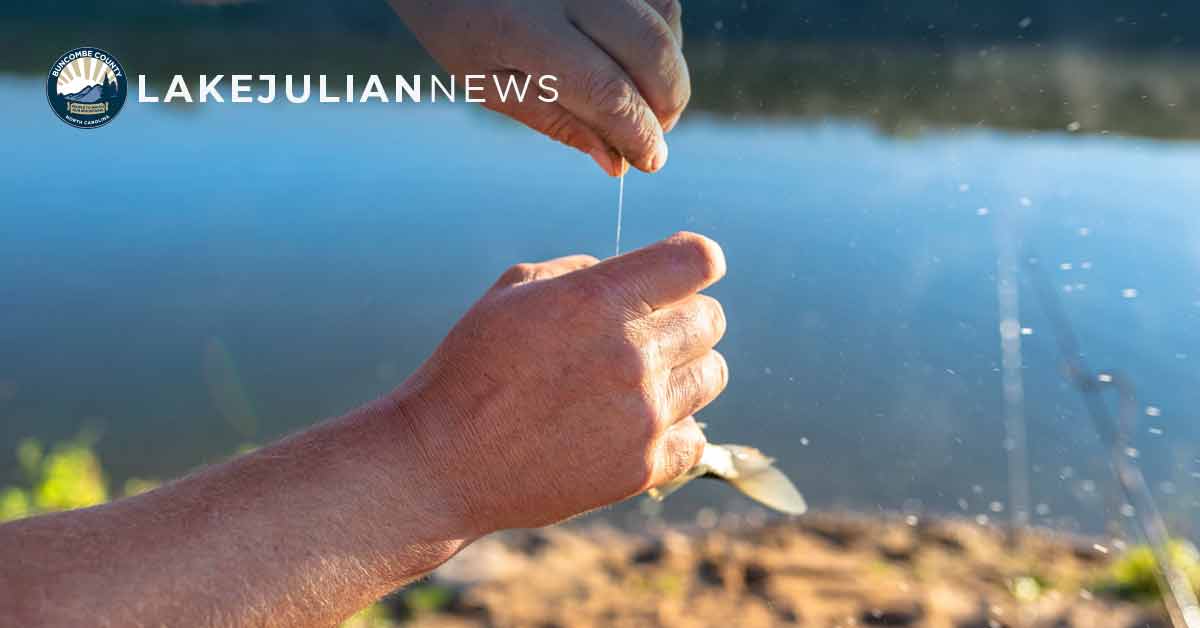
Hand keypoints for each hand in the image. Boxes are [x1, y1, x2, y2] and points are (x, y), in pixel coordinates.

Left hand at [389, 0, 688, 175]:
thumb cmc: (459, 22)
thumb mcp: (489, 82)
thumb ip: (555, 120)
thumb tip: (617, 163)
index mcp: (520, 26)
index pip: (605, 89)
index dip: (638, 133)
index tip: (650, 162)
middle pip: (651, 51)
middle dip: (667, 104)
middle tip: (653, 132)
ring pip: (666, 20)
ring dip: (669, 69)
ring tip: (641, 95)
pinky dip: (663, 33)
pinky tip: (635, 55)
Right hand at [394, 233, 727, 532]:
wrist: (443, 460)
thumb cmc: (472, 368)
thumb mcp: (513, 293)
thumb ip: (582, 273)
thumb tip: (631, 278)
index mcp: (598, 299)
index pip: (699, 261)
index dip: (695, 262)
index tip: (681, 274)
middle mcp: (631, 354)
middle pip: (712, 319)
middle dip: (684, 318)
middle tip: (647, 334)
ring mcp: (643, 415)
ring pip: (713, 375)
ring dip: (685, 372)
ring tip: (639, 382)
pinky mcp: (644, 467)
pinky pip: (696, 437)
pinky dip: (673, 431)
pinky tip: (634, 427)